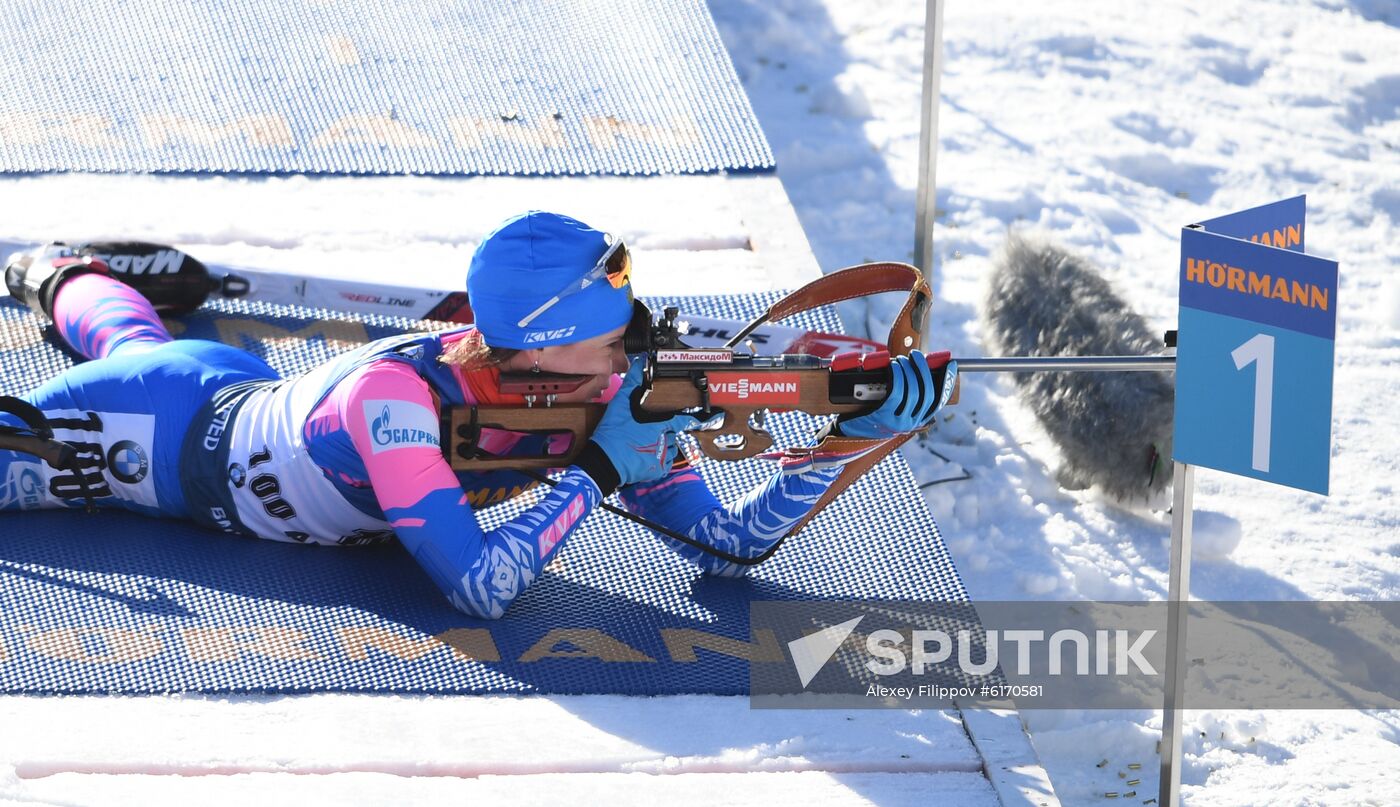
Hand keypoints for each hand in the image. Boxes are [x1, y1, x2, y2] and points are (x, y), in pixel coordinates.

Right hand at [576, 357, 699, 490]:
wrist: (604, 462)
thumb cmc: (613, 434)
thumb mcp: (620, 404)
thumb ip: (632, 382)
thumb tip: (640, 363)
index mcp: (660, 425)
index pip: (684, 420)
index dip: (698, 419)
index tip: (710, 418)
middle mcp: (664, 441)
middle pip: (672, 432)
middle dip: (663, 430)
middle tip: (646, 431)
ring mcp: (662, 456)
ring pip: (669, 447)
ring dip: (661, 444)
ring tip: (643, 443)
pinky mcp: (658, 470)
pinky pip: (665, 462)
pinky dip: (658, 459)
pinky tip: (644, 454)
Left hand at [836, 350, 956, 438]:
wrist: (848, 434)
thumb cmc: (870, 416)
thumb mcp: (893, 410)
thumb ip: (906, 397)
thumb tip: (915, 368)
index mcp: (917, 421)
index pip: (938, 401)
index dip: (947, 382)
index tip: (951, 365)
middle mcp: (911, 423)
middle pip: (927, 393)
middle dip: (923, 370)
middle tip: (916, 355)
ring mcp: (898, 422)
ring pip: (913, 392)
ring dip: (908, 371)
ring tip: (901, 360)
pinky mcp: (884, 417)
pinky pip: (896, 393)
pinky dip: (897, 376)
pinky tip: (893, 367)